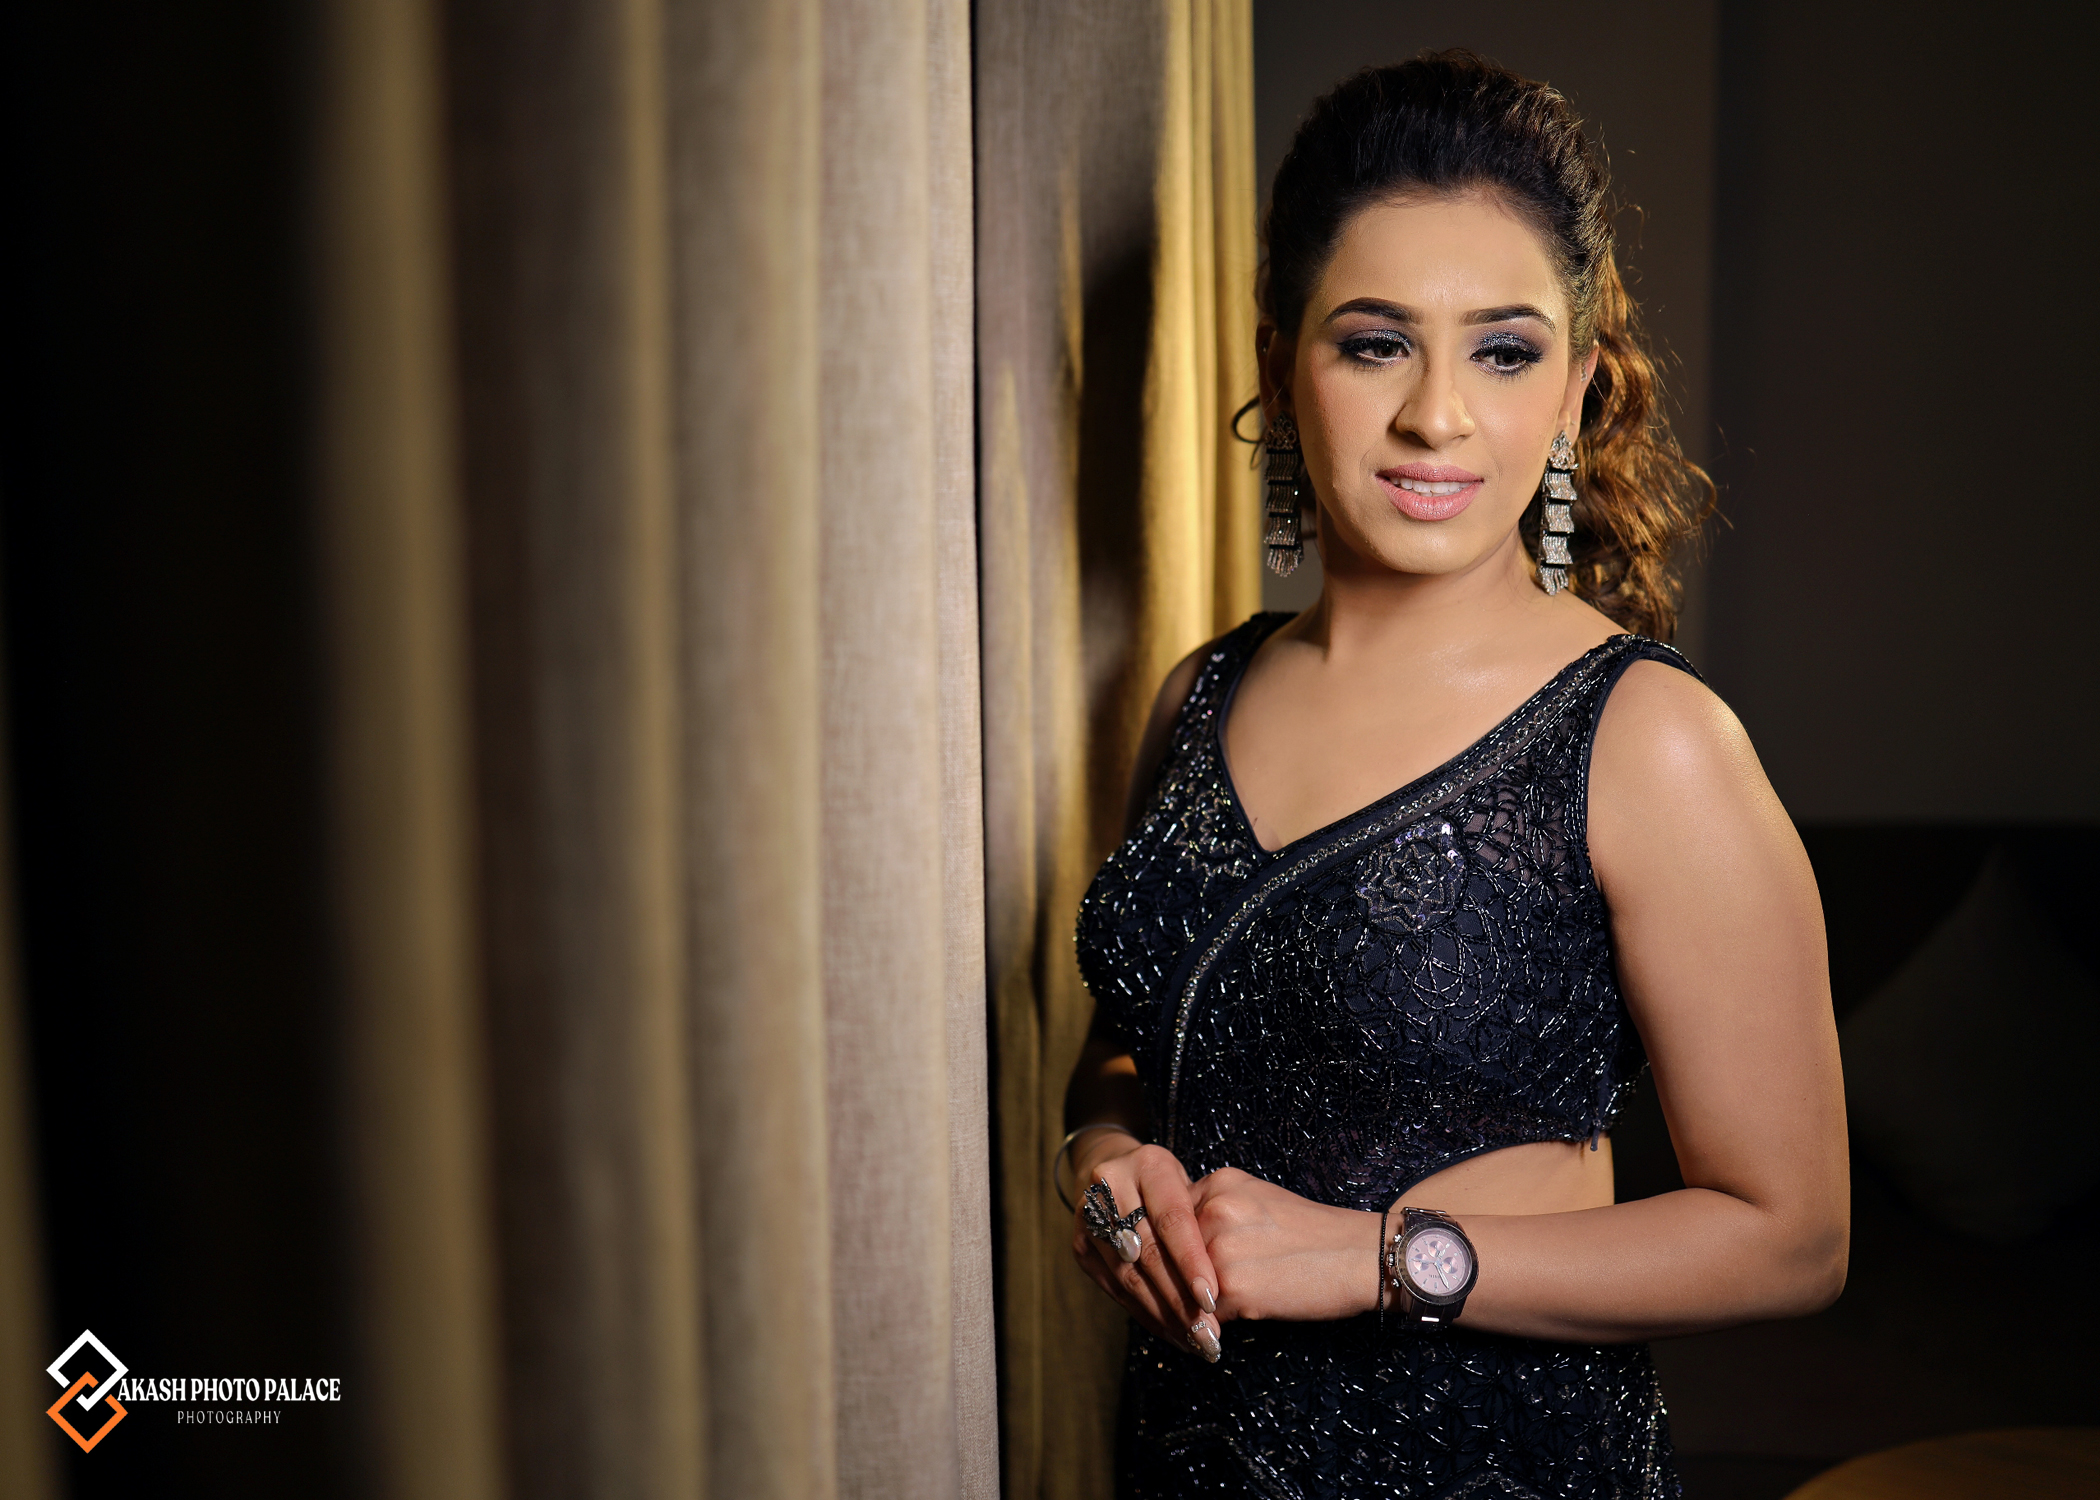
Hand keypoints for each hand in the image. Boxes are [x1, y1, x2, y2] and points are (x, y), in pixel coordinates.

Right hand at [1069, 1134, 1224, 1360]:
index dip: (1191, 1261)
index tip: (1212, 1300)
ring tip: (1194, 1340)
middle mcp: (1111, 1186)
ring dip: (1164, 1314)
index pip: (1172, 1219)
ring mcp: (1088, 1216)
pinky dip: (1146, 1314)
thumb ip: (1203, 1224)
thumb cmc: (1172, 1187)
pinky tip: (1171, 1332)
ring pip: (1129, 1276)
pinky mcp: (1080, 1245)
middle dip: (1180, 1298)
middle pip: (1147, 1252)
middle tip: (1207, 1333)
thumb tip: (1228, 1286)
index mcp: (1149, 1165)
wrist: (1117, 1171)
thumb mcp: (1192, 1188)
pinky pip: (1115, 1289)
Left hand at [1188, 1168, 1380, 1323]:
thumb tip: (1176, 1244)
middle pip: (1167, 1254)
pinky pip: (1201, 1315)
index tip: (1170, 1270)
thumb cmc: (1313, 1233)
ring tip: (1204, 1318)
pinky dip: (1208, 1327)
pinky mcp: (1232, 1289)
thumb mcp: (1258, 1200)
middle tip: (1178, 1301)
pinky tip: (1225, 1329)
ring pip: (1180, 1287)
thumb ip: (1215, 1211)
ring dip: (1189, 1307)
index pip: (1169, 1220)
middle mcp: (1213, 1210)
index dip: (1169, 1250)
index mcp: (1218, 1184)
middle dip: (1172, 1281)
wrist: (1360, 1255)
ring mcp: (1219, 1249)